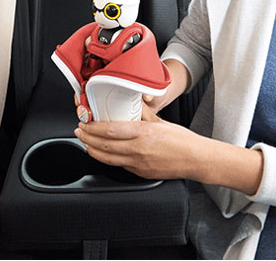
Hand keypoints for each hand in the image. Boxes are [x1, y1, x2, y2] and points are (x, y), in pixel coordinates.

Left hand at [75, 115, 203, 180]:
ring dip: (93, 150)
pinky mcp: (142, 174)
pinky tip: (102, 153)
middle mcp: (139, 150)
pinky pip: (120, 166)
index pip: (110, 130)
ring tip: (85, 142)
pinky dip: (108, 159)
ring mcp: (140, 164)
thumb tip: (127, 100)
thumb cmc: (181, 139)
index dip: (93, 127)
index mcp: (143, 133)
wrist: (196, 159)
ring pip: (109, 159)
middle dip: (88, 138)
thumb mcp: (159, 120)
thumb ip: (140, 112)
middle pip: (105, 146)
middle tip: (79, 131)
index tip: (85, 122)